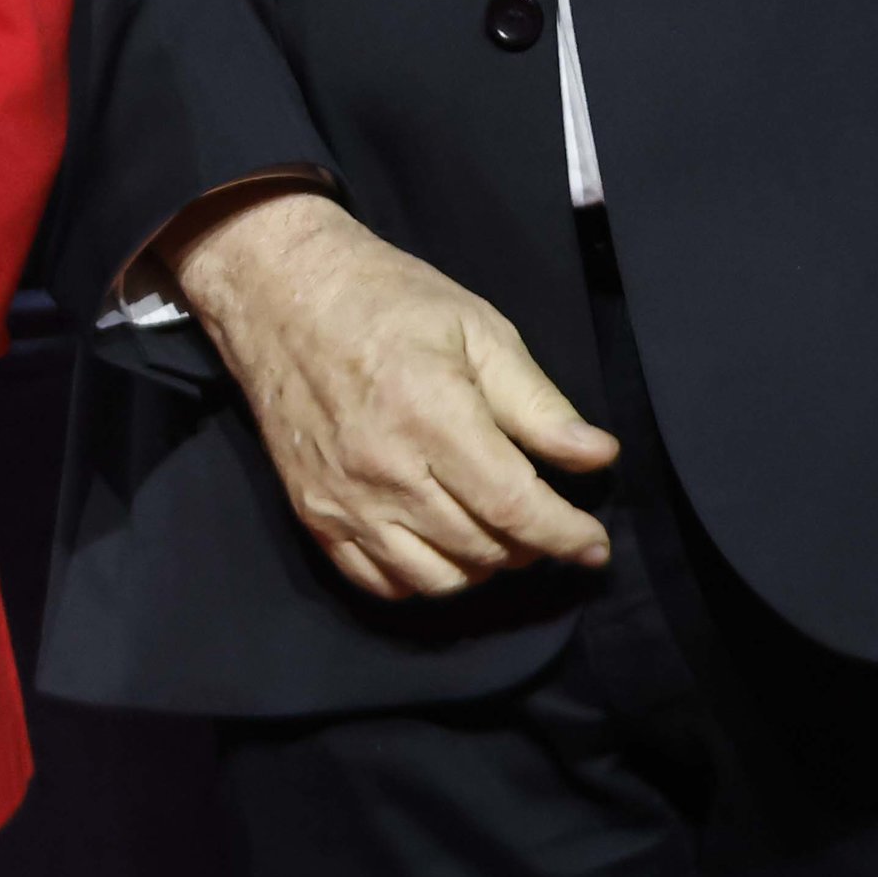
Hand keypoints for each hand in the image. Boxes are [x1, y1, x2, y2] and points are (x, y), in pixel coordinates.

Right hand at [170, 189, 615, 600]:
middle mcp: (385, 471)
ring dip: (481, 566)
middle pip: (481, 548)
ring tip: (496, 531)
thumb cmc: (386, 301)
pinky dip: (422, 578)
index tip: (596, 547)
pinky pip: (379, 583)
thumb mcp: (478, 329)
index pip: (514, 506)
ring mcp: (343, 500)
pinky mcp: (313, 515)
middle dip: (530, 545)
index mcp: (432, 415)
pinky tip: (441, 543)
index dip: (564, 535)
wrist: (280, 294)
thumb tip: (598, 456)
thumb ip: (538, 403)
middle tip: (544, 517)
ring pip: (435, 579)